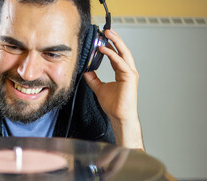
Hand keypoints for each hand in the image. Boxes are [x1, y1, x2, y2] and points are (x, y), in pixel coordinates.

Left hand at [84, 29, 143, 149]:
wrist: (119, 116)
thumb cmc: (113, 105)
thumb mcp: (98, 88)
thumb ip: (93, 78)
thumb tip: (85, 70)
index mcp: (122, 72)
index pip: (116, 55)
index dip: (109, 46)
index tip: (101, 38)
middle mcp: (127, 71)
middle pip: (122, 50)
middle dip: (114, 39)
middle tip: (105, 30)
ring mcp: (130, 73)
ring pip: (123, 53)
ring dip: (115, 42)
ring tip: (107, 34)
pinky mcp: (130, 77)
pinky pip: (120, 62)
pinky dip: (112, 54)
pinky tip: (104, 49)